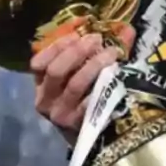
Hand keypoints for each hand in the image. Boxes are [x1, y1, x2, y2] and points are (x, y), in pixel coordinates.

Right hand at [30, 26, 135, 144]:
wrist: (94, 137)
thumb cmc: (86, 97)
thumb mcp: (83, 74)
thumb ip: (98, 51)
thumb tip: (126, 29)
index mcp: (41, 85)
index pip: (38, 62)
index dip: (58, 45)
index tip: (78, 34)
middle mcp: (45, 100)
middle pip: (56, 70)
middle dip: (78, 51)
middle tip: (97, 40)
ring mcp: (60, 114)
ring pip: (75, 84)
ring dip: (94, 64)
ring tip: (111, 53)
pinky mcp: (77, 125)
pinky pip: (90, 101)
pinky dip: (102, 85)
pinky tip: (115, 75)